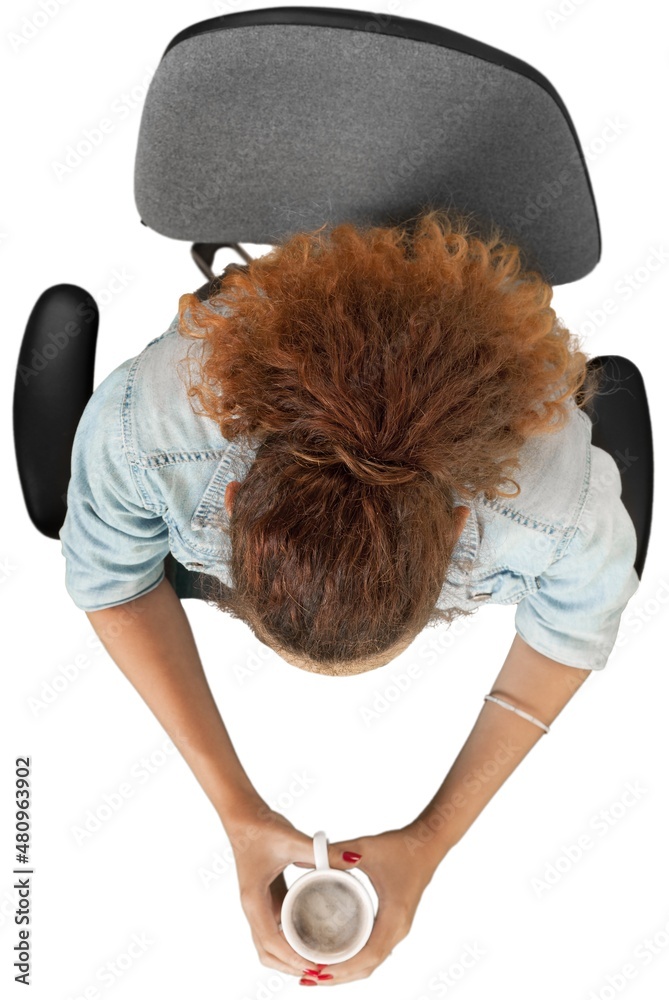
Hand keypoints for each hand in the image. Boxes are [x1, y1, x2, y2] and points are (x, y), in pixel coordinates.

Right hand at [226, 805, 341, 978]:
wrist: (243, 815)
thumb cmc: (262, 827)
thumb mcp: (292, 839)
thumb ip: (322, 851)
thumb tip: (354, 861)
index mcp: (254, 901)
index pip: (270, 943)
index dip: (292, 959)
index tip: (316, 965)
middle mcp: (254, 908)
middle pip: (267, 953)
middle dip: (291, 966)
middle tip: (320, 969)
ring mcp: (259, 906)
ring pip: (270, 945)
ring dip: (289, 957)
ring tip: (319, 960)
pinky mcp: (266, 899)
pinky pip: (276, 929)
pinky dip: (290, 941)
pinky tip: (312, 938)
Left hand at [299, 826, 439, 986]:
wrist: (427, 843)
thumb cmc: (401, 846)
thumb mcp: (366, 847)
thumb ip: (337, 853)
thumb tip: (307, 859)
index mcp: (394, 916)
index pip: (369, 955)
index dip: (343, 967)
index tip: (318, 970)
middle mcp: (398, 929)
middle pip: (368, 966)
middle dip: (339, 976)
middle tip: (309, 978)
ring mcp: (398, 929)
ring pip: (372, 962)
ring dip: (347, 972)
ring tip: (317, 973)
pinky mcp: (395, 924)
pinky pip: (375, 951)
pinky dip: (356, 960)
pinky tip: (337, 956)